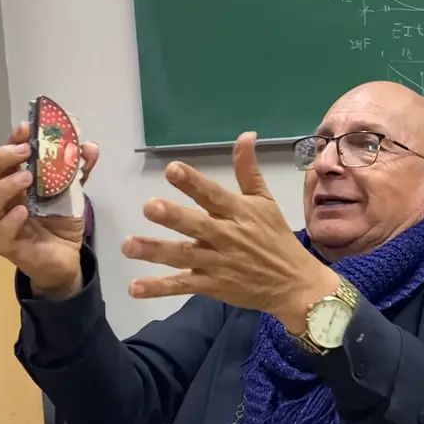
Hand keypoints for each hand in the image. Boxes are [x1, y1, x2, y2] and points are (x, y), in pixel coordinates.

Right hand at [0, 121, 99, 296]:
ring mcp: (2, 225)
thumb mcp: (73, 192)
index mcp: (12, 184)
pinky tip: (22, 212)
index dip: (9, 141)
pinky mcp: (9, 248)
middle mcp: (2, 203)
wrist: (67, 258)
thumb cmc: (60, 222)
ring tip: (26, 177)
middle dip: (0, 159)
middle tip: (24, 151)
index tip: (25, 128)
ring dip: (2, 188)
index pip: (1, 159)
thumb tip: (89, 146)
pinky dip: (8, 222)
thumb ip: (79, 170)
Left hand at [121, 132, 337, 331]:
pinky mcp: (211, 286)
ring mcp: (218, 264)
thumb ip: (247, 169)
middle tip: (148, 207)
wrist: (295, 284)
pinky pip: (182, 286)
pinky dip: (158, 288)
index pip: (213, 195)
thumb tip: (245, 135)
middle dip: (173, 216)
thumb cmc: (275, 238)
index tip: (172, 169)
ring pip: (183, 256)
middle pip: (196, 225)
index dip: (193, 182)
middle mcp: (226, 237)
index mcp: (238, 213)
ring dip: (155, 251)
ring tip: (128, 245)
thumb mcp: (264, 201)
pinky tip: (134, 287)